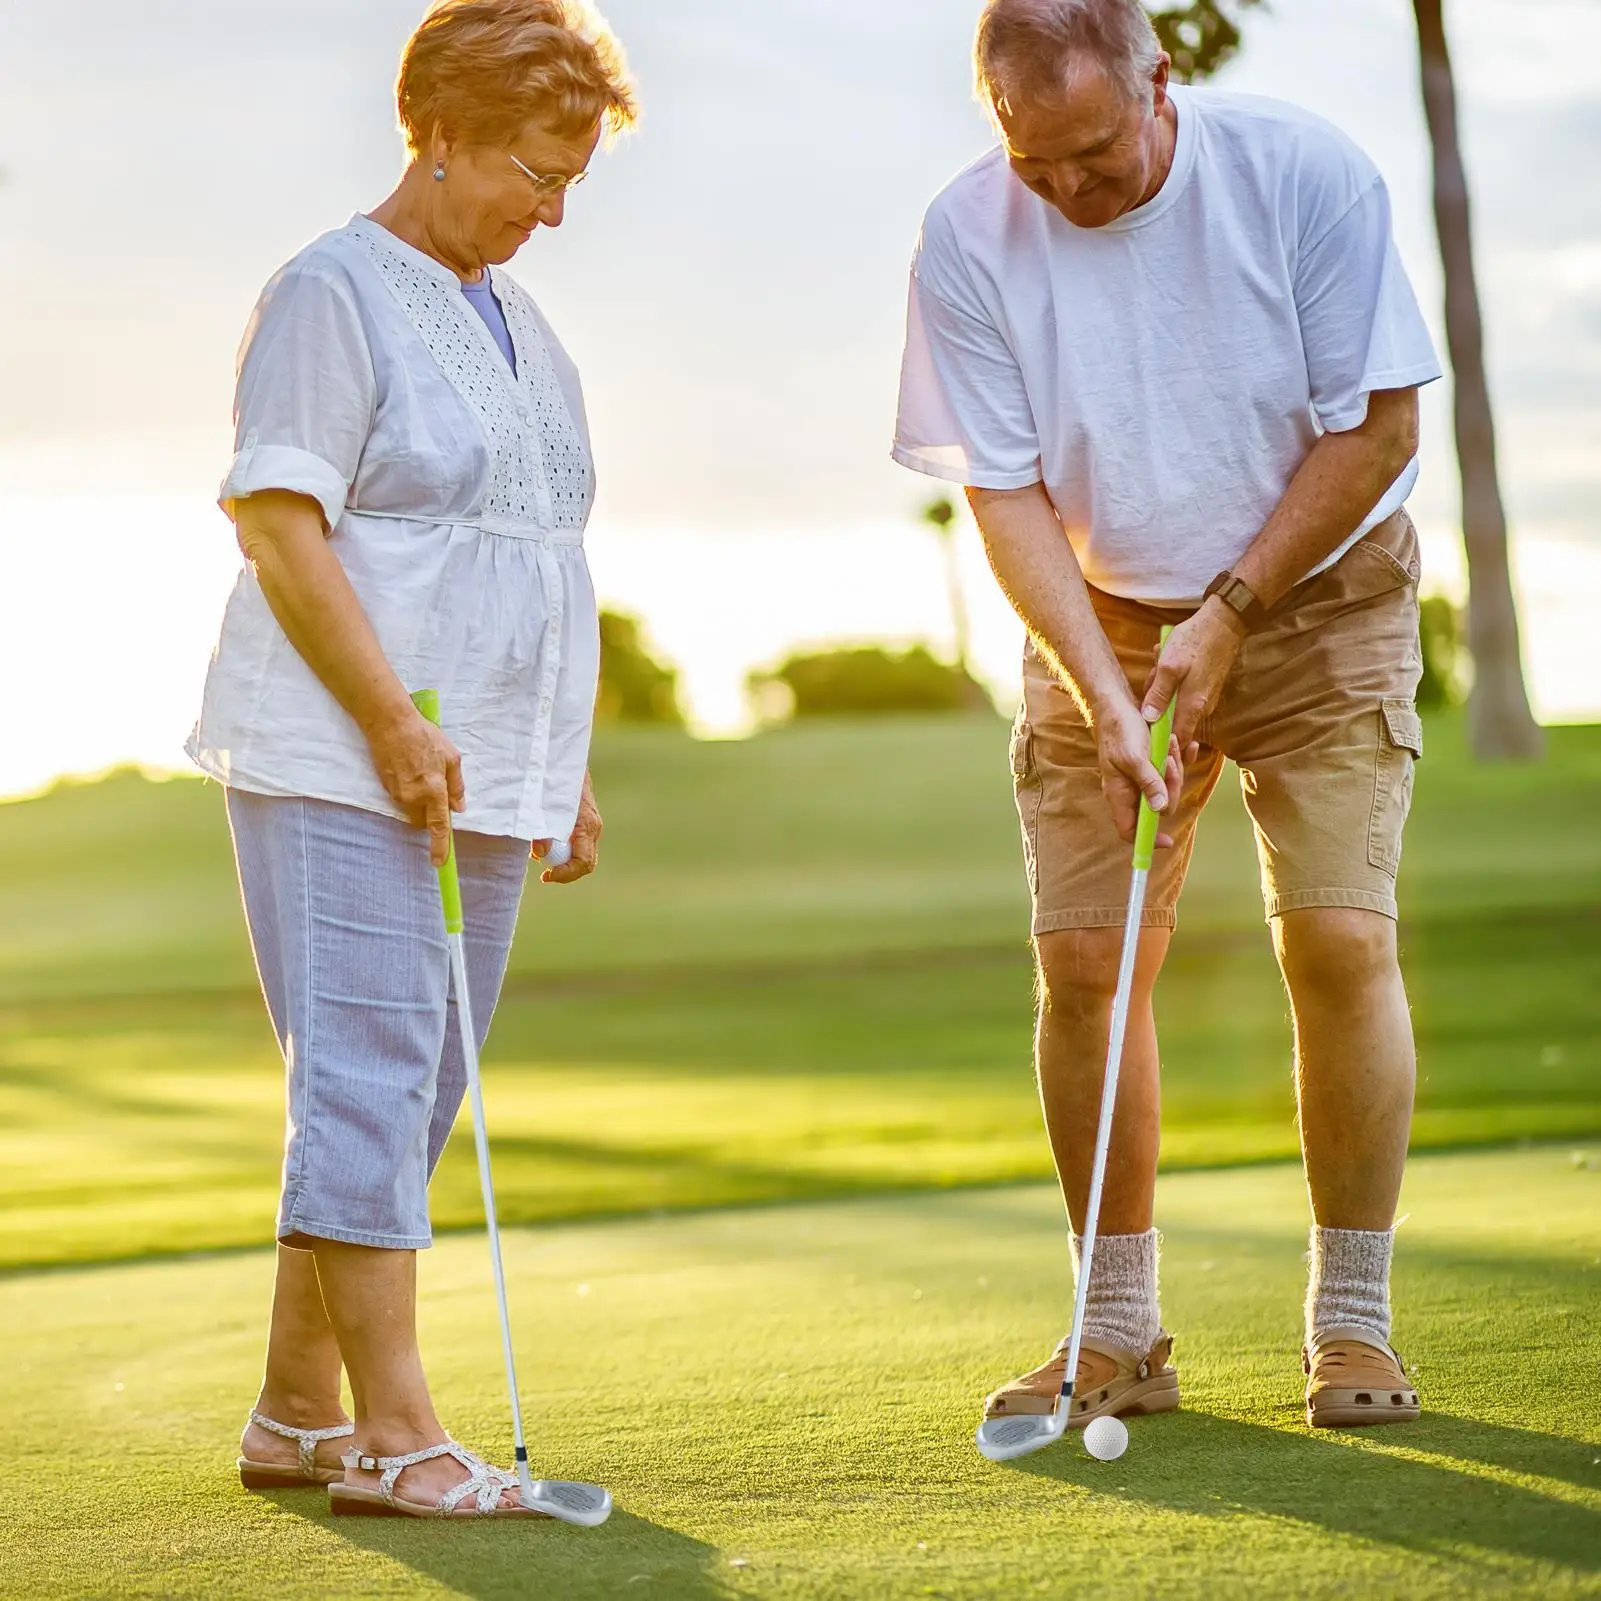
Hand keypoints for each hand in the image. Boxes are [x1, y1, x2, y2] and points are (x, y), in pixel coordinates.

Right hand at [365, 703, 464, 866]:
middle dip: (431, 816)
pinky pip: (401, 800)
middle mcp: (414, 797)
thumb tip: (459, 808)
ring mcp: (397, 794)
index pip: (438, 826)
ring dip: (420, 803)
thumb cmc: (424, 736)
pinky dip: (409, 793)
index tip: (439, 862)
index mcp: (434, 790)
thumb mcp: (451, 757)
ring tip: (422, 773)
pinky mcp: (386, 788)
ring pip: (411, 812)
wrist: (390, 723)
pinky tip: (410, 771)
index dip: (439, 846)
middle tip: (437, 793)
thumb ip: (456, 785)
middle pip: (423, 822)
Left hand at [533, 770, 601, 884]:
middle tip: (544, 874)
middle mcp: (593, 827)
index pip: (583, 862)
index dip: (565, 874)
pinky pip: (577, 845)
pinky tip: (544, 840)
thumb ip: (542, 829)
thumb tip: (541, 853)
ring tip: (538, 852)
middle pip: (585, 863)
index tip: (546, 876)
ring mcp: (591, 825)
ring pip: (581, 855)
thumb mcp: (544, 803)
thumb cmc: (554, 777)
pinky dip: (562, 849)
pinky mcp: (583, 822)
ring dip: (562, 860)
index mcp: (586, 824)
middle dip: (564, 872)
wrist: (564, 756)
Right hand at [1095, 695, 1188, 847]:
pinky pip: (1171, 770)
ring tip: (1171, 744)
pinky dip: (1182, 759)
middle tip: (1170, 763)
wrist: (1118, 702)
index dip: (1147, 839)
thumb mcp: (1134, 757)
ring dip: (1176, 767)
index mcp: (1119, 793)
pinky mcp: (1151, 763)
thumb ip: (1148, 783)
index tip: (1168, 841)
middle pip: (1157, 807)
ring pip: (1168, 787)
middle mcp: (1130, 789)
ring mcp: (1141, 777)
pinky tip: (1189, 746)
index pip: (1129, 830)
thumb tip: (1159, 809)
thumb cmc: (1120, 729)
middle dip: (1171, 787)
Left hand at [1140, 599, 1245, 749]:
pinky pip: (1182, 692)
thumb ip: (1158, 694)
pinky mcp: (1205, 688)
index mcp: (1192, 706)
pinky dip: (1171, 681)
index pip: (1177, 739)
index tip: (1145, 729)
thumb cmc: (1195, 642)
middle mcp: (1201, 707)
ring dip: (1162, 688)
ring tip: (1159, 664)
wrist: (1223, 623)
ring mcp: (1204, 698)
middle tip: (1151, 678)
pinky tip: (1167, 662)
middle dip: (1155, 704)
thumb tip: (1149, 719)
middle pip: (1172, 720)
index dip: (1161, 741)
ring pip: (1175, 704)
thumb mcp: (1169, 666)